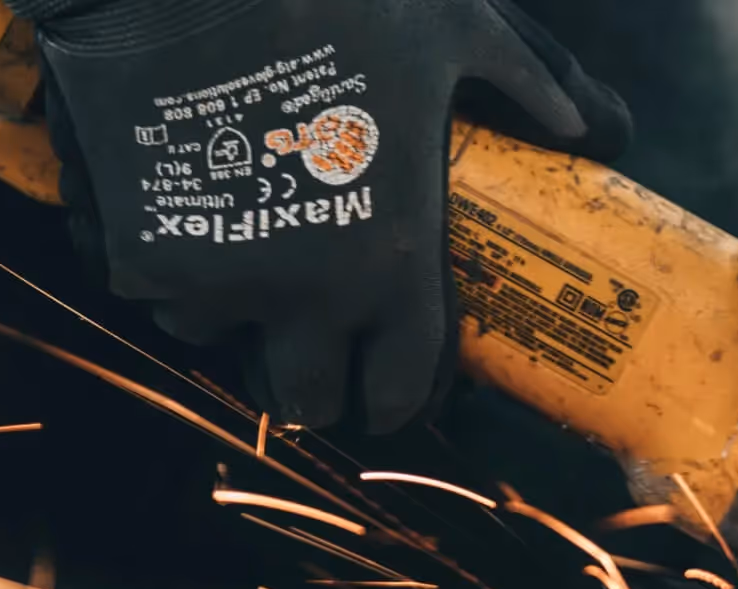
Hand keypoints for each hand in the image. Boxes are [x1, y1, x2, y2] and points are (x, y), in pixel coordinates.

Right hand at [27, 0, 629, 431]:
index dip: (395, 399)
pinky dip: (169, 262)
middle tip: (316, 342)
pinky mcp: (129, 257)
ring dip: (237, 313)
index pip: (397, 393)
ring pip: (223, 342)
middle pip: (308, 402)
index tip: (387, 388)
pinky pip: (155, 290)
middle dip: (316, 382)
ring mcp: (208, 283)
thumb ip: (537, 88)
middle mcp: (300, 295)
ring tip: (250, 240)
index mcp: (388, 260)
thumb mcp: (458, 28)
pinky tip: (187, 199)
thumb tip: (608, 132)